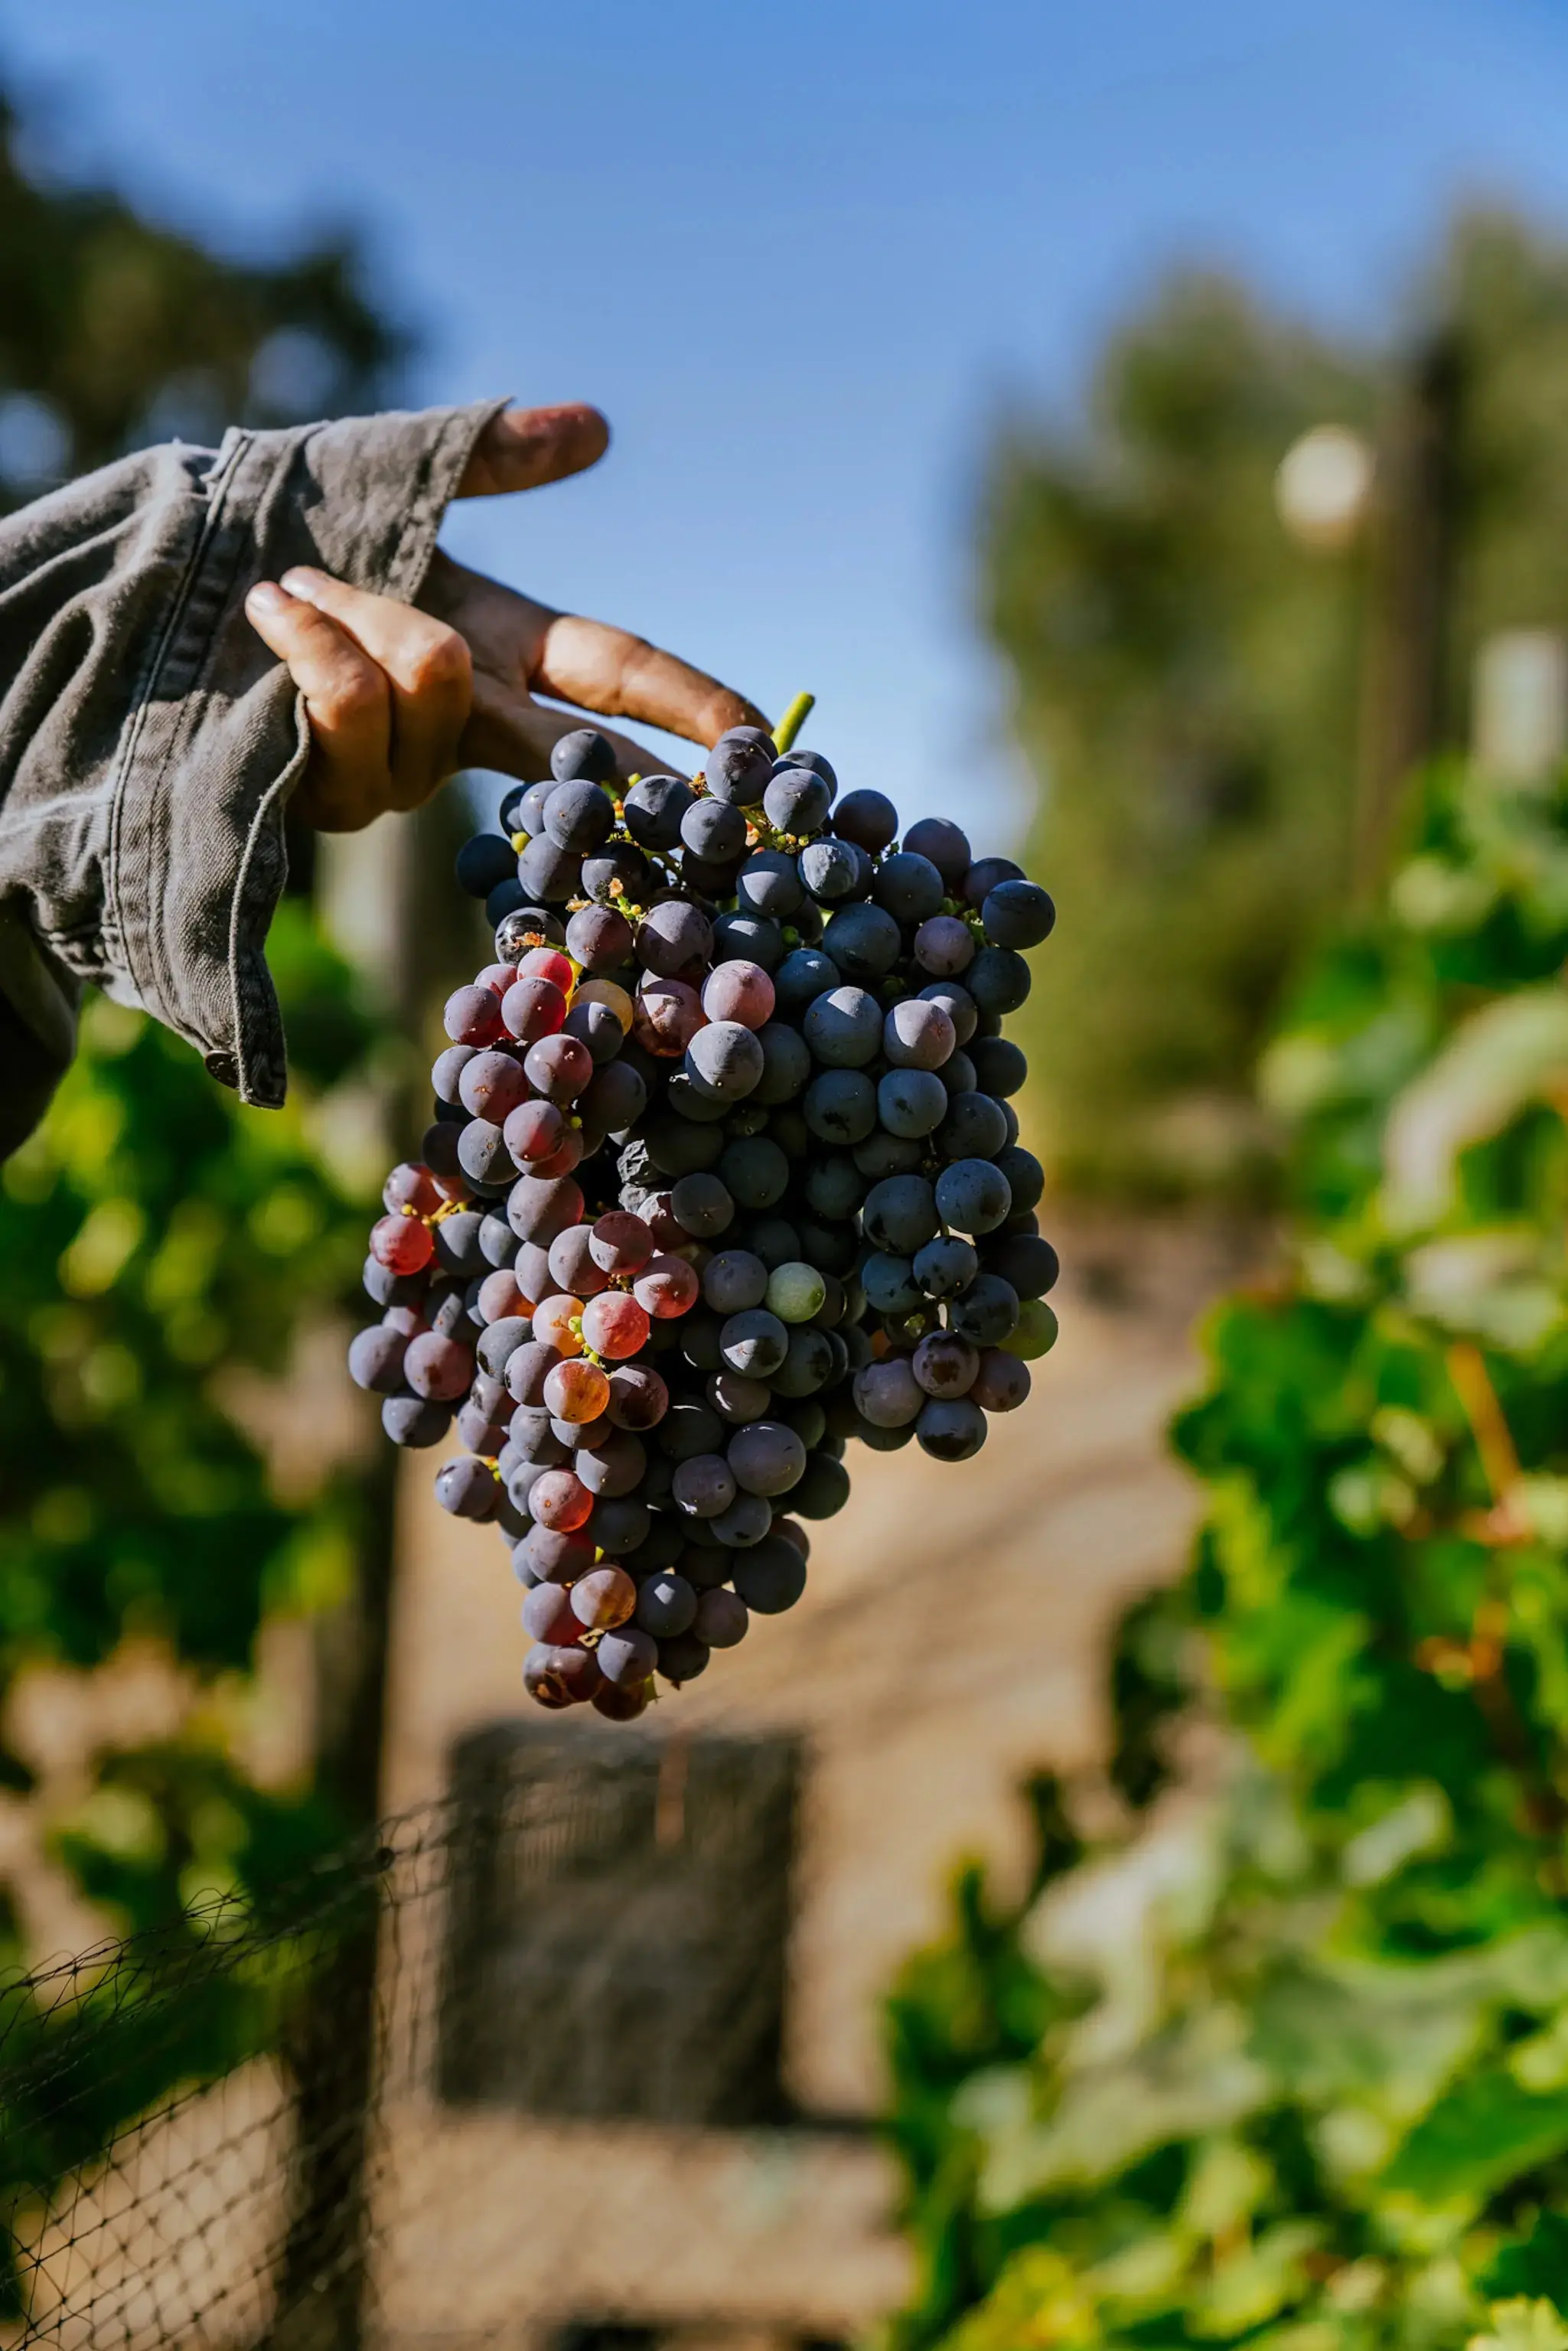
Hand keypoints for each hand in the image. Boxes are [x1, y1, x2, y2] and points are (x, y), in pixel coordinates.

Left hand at [244, 404, 767, 830]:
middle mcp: (463, 722)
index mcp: (499, 644)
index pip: (615, 676)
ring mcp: (401, 768)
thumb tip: (594, 426)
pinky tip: (276, 614)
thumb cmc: (278, 516)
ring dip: (366, 612)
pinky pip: (353, 704)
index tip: (755, 741)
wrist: (164, 565)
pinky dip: (315, 640)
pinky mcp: (330, 791)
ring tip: (299, 583)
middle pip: (573, 749)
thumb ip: (493, 456)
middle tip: (696, 801)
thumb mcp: (392, 469)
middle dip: (633, 773)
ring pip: (435, 683)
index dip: (687, 705)